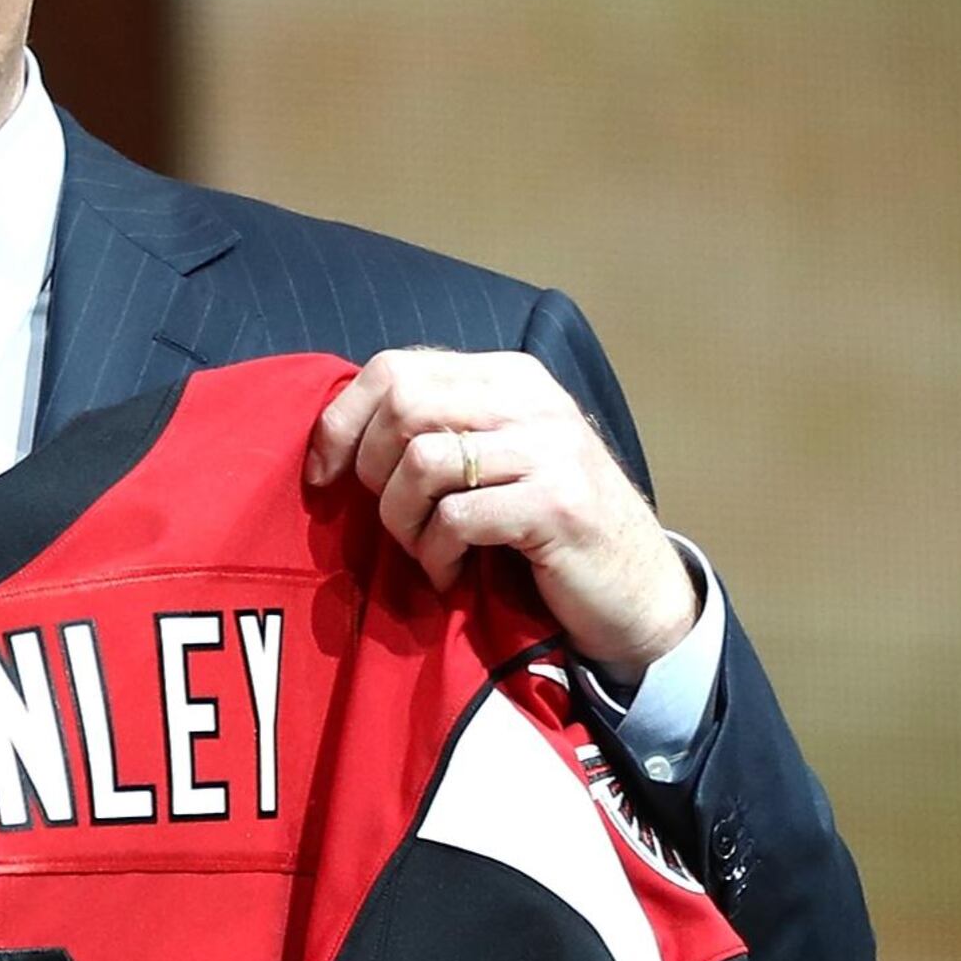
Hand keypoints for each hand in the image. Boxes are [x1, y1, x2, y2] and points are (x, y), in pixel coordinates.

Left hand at [303, 349, 696, 682]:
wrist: (638, 592)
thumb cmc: (546, 529)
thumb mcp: (495, 459)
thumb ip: (438, 429)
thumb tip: (337, 431)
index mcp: (508, 376)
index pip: (392, 368)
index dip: (340, 422)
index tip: (322, 475)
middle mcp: (531, 399)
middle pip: (401, 406)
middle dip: (371, 473)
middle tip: (393, 521)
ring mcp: (550, 449)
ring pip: (421, 462)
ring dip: (402, 522)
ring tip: (424, 552)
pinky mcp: (558, 504)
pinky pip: (456, 519)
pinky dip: (435, 556)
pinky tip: (450, 576)